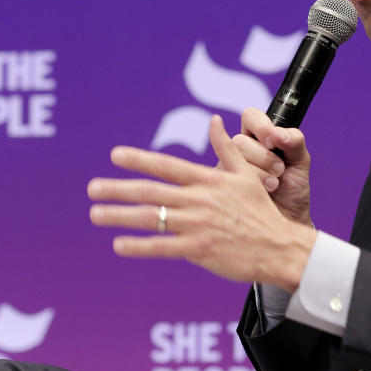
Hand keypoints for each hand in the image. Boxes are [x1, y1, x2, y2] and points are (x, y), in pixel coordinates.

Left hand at [88, 115, 315, 290]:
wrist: (278, 246)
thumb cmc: (261, 210)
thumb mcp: (246, 174)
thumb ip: (226, 148)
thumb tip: (215, 120)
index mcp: (209, 180)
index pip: (167, 166)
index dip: (139, 159)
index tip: (115, 155)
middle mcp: (200, 200)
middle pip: (151, 192)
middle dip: (118, 189)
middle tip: (92, 188)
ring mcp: (198, 225)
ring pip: (151, 218)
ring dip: (119, 216)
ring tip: (96, 214)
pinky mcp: (198, 250)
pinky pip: (162, 247)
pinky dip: (139, 246)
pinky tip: (119, 245)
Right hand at [226, 108, 311, 225]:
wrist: (289, 219)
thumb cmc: (293, 189)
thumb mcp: (301, 161)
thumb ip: (295, 141)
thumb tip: (279, 134)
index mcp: (259, 136)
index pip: (250, 116)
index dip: (260, 125)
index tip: (273, 141)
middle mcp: (241, 149)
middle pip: (240, 139)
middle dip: (264, 156)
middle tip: (280, 170)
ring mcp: (229, 166)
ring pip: (233, 156)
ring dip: (260, 171)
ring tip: (275, 184)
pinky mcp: (222, 184)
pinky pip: (230, 175)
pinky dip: (253, 183)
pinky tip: (265, 191)